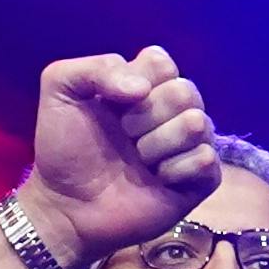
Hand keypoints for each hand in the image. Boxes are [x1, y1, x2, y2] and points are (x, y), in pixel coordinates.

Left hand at [22, 44, 220, 255]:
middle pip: (185, 91)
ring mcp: (187, 146)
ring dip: (158, 144)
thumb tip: (143, 89)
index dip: (137, 81)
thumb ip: (95, 68)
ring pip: (198, 124)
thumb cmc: (63, 149)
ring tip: (138, 161)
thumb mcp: (61, 90)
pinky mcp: (199, 180)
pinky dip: (176, 170)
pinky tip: (157, 180)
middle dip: (146, 116)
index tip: (112, 104)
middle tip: (124, 137)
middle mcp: (170, 112)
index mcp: (143, 84)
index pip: (162, 62)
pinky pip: (207, 159)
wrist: (66, 206)